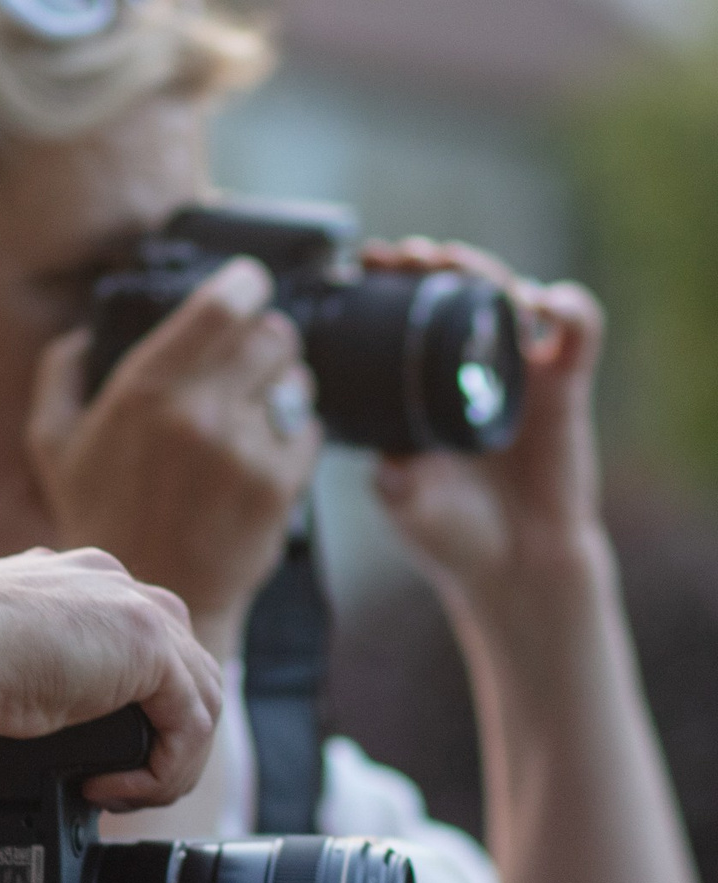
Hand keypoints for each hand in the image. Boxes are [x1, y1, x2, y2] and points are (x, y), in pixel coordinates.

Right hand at [0, 548, 223, 810]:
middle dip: (159, 738)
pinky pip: (191, 725)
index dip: (125, 711)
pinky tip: (109, 790)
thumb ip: (9, 687)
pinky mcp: (150, 645)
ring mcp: (135, 608)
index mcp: (66, 583)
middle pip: (178, 670)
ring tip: (116, 797)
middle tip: (113, 787)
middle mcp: (107, 584)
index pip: (131, 645)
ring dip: (167, 763)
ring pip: (198, 700)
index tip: (88, 762)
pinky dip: (162, 771)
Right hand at [28, 256, 323, 656]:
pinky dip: (292, 430)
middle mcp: (198, 414)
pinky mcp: (280, 484)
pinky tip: (260, 450)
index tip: (249, 282)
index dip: (244, 282)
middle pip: (273, 333)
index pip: (220, 306)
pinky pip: (308, 427)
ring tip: (255, 404)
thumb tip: (83, 330)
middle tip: (253, 352)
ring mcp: (245, 450)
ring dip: (283, 380)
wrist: (148, 596)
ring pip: (297, 377)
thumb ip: (60, 374)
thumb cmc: (99, 516)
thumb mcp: (52, 445)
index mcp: (143, 392)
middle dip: (266, 336)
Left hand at [363, 240, 611, 614]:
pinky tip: (542, 303)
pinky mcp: (565, 386)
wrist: (511, 570)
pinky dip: (566, 307)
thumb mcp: (400, 496)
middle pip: (458, 293)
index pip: (408, 317)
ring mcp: (519, 373)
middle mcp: (471, 370)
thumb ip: (385, 465)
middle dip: (432, 265)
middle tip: (406, 256)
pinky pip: (575, 332)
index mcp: (423, 387)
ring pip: (512, 297)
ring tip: (459, 266)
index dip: (389, 287)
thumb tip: (364, 438)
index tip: (362, 268)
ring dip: (488, 272)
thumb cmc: (449, 535)